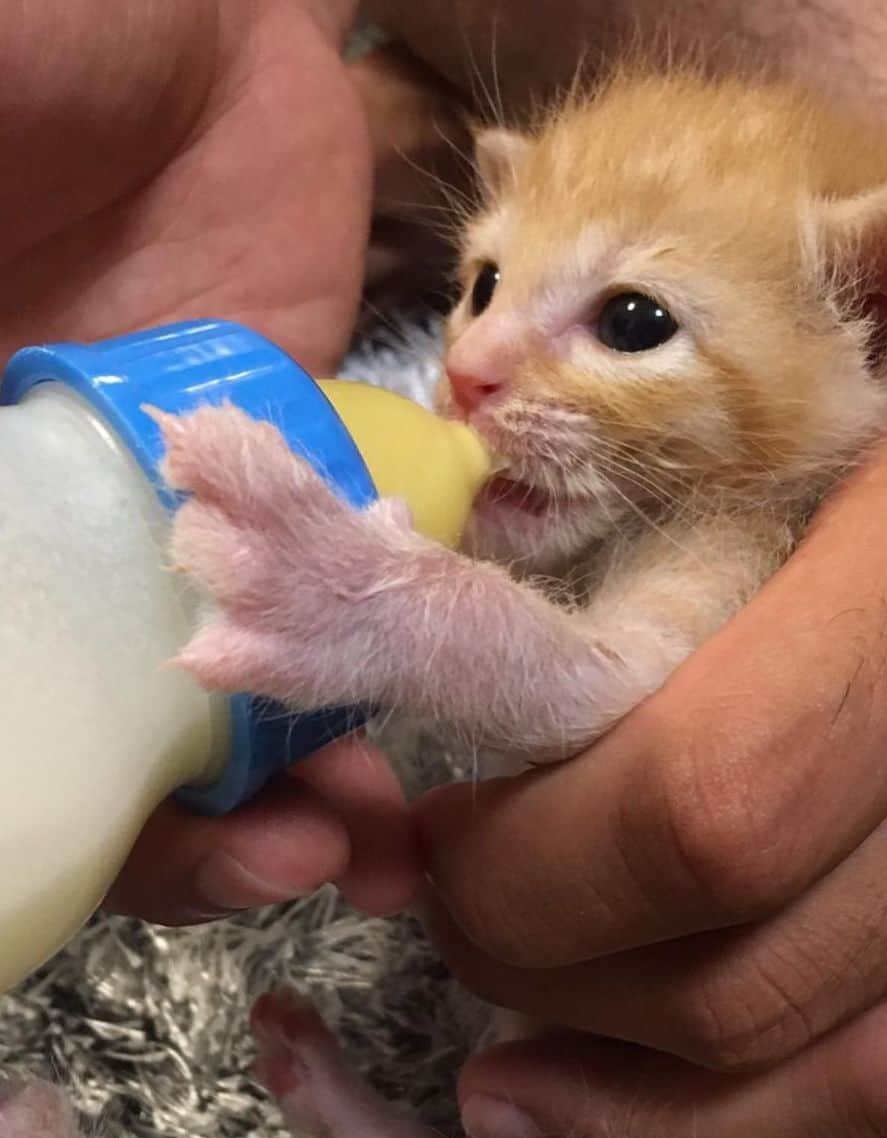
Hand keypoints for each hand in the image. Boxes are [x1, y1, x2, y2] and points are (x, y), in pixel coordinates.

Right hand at [2, 0, 421, 920]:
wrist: (181, 34)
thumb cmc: (32, 71)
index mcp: (5, 509)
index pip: (31, 698)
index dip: (64, 785)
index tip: (141, 841)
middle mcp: (67, 547)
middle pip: (115, 736)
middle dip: (194, 823)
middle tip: (292, 864)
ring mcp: (176, 532)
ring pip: (228, 700)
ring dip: (289, 777)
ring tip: (363, 834)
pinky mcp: (287, 492)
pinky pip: (326, 616)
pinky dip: (353, 674)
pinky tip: (405, 715)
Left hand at [416, 164, 886, 1137]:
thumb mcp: (850, 348)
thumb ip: (672, 494)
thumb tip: (473, 634)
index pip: (713, 802)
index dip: (540, 868)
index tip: (440, 841)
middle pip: (773, 965)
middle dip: (565, 981)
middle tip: (466, 933)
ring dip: (681, 1108)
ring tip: (536, 1083)